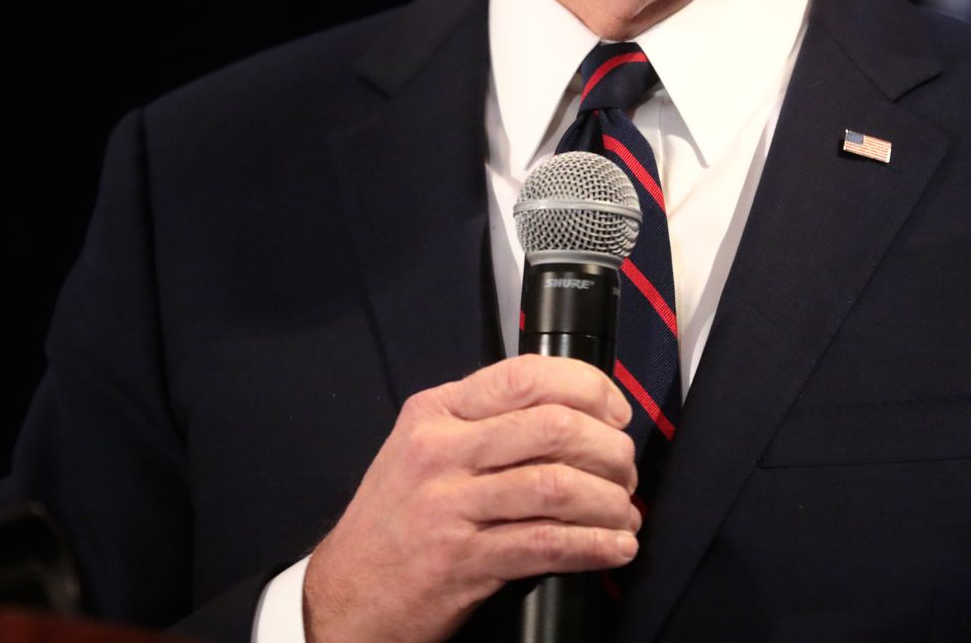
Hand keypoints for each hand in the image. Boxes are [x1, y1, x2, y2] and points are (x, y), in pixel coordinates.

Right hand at [302, 355, 640, 642]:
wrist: (345, 595)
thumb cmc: (394, 522)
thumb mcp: (423, 450)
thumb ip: (485, 425)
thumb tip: (574, 416)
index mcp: (436, 413)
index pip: (525, 376)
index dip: (588, 388)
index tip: (615, 413)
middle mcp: (440, 452)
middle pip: (553, 427)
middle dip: (609, 450)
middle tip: (624, 472)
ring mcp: (449, 507)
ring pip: (557, 485)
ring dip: (609, 501)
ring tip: (624, 514)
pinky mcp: (462, 561)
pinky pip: (547, 544)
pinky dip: (595, 546)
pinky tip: (614, 548)